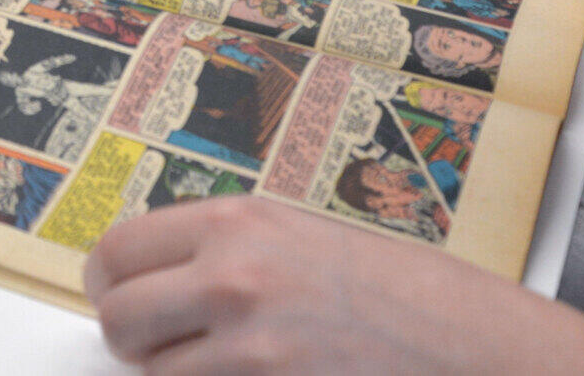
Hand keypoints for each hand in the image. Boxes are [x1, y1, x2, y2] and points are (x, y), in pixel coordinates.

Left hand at [86, 197, 583, 374]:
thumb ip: (226, 250)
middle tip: (159, 341)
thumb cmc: (402, 291)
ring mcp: (248, 348)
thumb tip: (156, 275)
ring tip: (227, 363)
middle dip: (131, 337)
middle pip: (118, 317)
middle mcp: (233, 277)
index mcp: (238, 224)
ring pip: (155, 374)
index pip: (117, 251)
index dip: (111, 281)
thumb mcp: (303, 238)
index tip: (119, 293)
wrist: (473, 346)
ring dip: (176, 374)